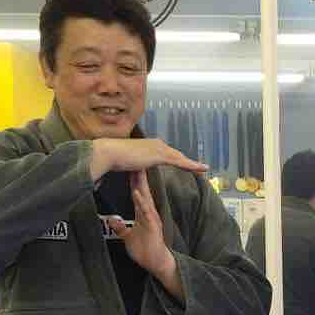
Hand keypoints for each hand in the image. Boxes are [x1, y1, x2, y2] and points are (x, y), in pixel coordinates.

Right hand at [91, 137, 206, 177]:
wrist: (110, 153)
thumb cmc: (113, 159)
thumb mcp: (127, 162)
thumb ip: (133, 165)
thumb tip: (131, 169)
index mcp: (149, 145)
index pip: (167, 153)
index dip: (177, 158)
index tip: (185, 163)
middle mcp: (156, 144)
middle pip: (176, 155)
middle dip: (187, 161)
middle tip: (200, 166)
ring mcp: (158, 148)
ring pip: (180, 158)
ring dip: (192, 164)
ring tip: (204, 168)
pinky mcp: (160, 155)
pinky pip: (180, 161)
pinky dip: (192, 165)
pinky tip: (202, 168)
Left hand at [107, 170, 174, 284]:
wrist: (155, 263)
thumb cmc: (144, 250)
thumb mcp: (128, 237)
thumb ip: (121, 228)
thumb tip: (111, 220)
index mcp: (143, 212)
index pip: (137, 192)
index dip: (133, 179)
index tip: (128, 164)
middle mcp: (148, 212)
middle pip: (142, 190)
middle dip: (138, 174)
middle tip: (135, 158)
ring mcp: (151, 218)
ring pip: (145, 198)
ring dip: (141, 184)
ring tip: (137, 169)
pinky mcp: (152, 226)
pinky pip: (146, 212)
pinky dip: (141, 202)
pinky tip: (137, 193)